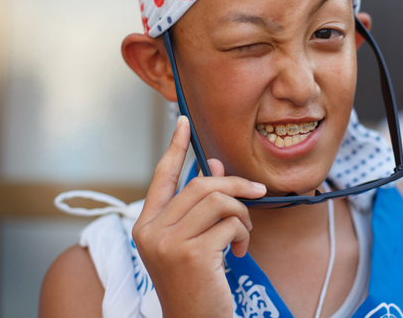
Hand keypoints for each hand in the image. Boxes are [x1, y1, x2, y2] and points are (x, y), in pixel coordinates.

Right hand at [132, 115, 266, 317]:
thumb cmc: (196, 281)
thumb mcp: (193, 239)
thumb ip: (200, 203)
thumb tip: (213, 164)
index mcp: (146, 225)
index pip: (162, 177)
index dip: (175, 147)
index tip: (183, 121)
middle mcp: (150, 231)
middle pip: (200, 185)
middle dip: (235, 185)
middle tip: (257, 194)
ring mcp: (168, 243)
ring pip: (219, 201)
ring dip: (242, 214)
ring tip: (243, 234)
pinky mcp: (191, 254)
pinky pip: (231, 224)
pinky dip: (244, 234)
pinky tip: (239, 252)